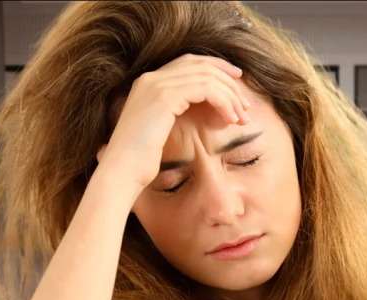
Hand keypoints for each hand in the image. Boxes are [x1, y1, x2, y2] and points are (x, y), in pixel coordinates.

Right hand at [95, 54, 250, 191]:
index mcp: (148, 83)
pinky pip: (205, 89)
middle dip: (228, 82)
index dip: (217, 67)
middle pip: (201, 64)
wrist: (122, 171)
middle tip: (245, 105)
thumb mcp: (161, 129)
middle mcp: (151, 78)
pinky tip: (229, 119)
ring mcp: (156, 85)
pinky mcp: (164, 97)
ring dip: (230, 96)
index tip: (237, 82)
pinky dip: (223, 101)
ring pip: (207, 76)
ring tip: (242, 117)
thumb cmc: (141, 159)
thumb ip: (178, 112)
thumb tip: (211, 112)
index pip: (190, 62)